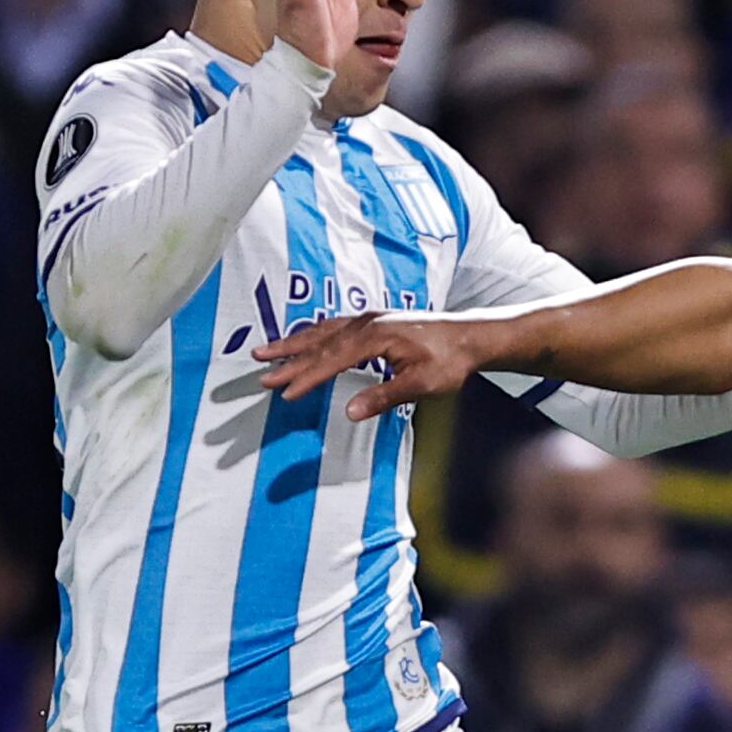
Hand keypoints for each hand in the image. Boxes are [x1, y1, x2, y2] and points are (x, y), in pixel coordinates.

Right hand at [260, 309, 496, 419]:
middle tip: (261, 372)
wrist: (471, 336)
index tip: (285, 393)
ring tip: (266, 351)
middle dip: (288, 358)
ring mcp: (369, 319)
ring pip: (322, 330)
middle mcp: (368, 323)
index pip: (332, 360)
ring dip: (293, 342)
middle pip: (319, 342)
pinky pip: (333, 326)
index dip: (307, 378)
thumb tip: (350, 412)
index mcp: (376, 337)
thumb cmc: (450, 360)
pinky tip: (303, 340)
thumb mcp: (421, 384)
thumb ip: (385, 397)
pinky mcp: (373, 321)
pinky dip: (312, 334)